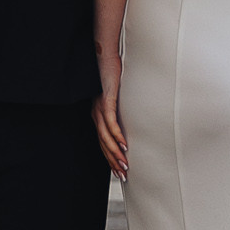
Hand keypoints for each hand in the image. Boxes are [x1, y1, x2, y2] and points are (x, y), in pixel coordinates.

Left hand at [92, 60, 126, 181]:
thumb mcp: (117, 94)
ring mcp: (99, 108)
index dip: (110, 157)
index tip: (119, 170)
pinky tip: (124, 145)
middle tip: (123, 175)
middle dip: (113, 161)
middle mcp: (96, 114)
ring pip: (106, 137)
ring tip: (125, 165)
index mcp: (97, 114)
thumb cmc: (112, 73)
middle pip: (103, 143)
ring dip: (115, 153)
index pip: (103, 141)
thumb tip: (132, 115)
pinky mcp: (105, 100)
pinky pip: (111, 122)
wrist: (104, 55)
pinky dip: (117, 135)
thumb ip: (121, 106)